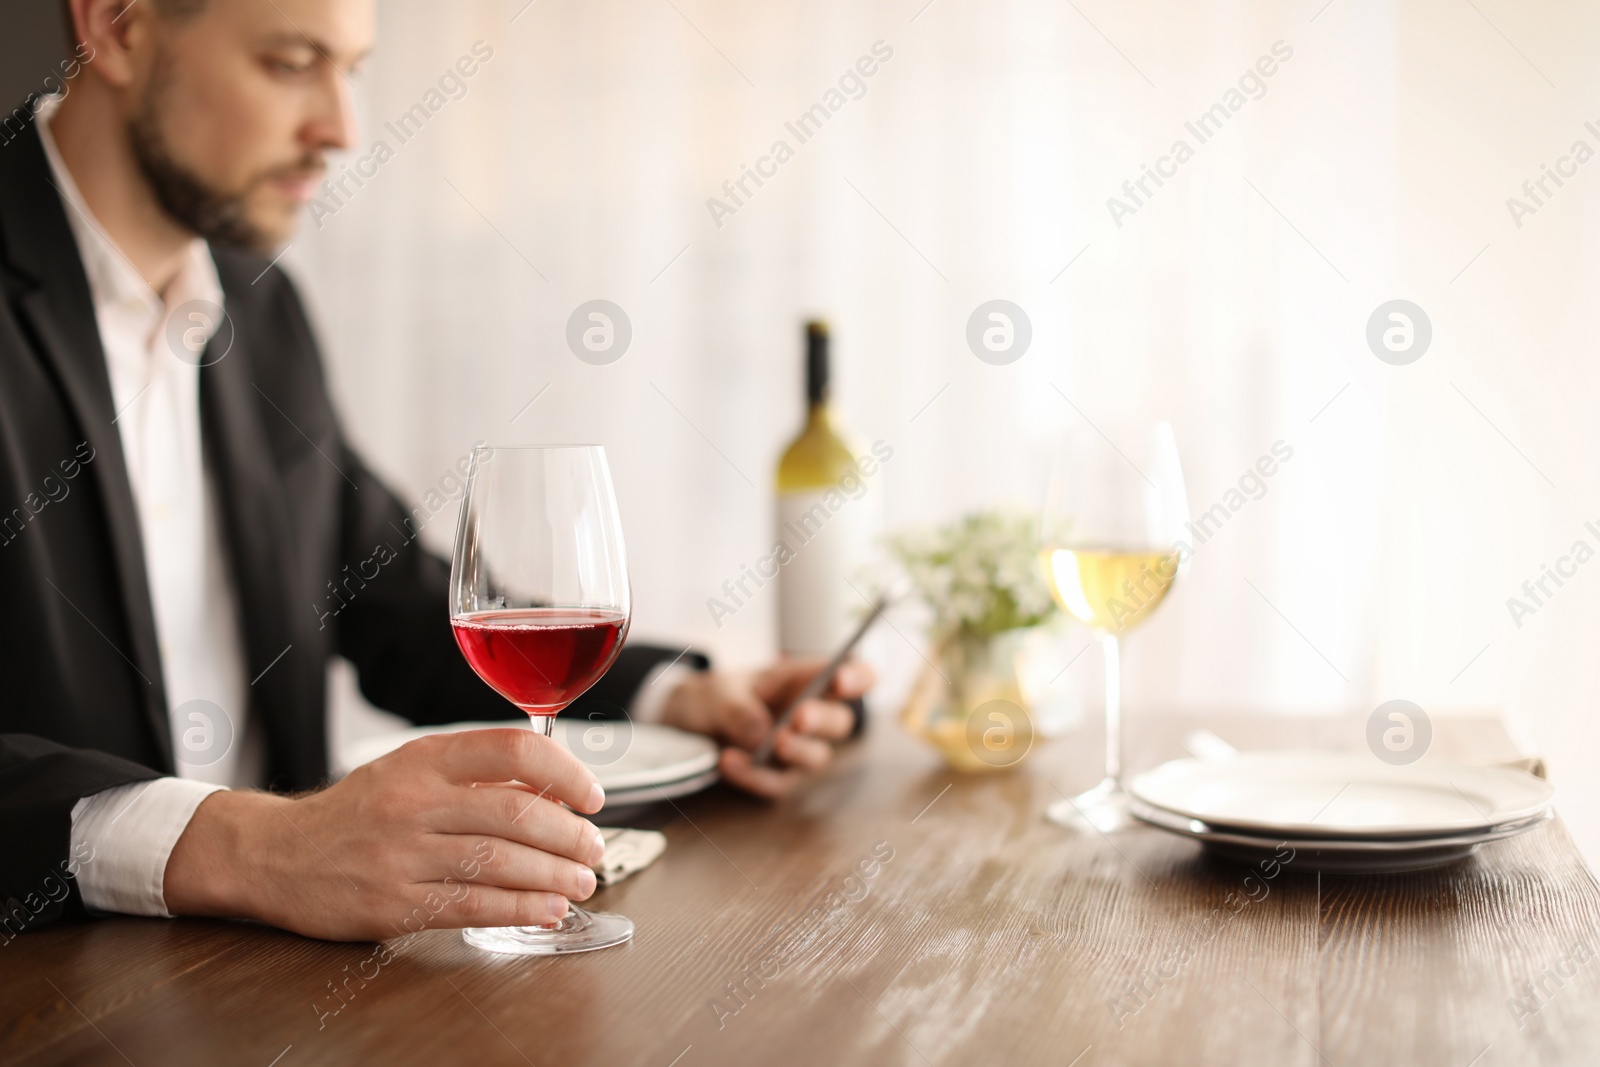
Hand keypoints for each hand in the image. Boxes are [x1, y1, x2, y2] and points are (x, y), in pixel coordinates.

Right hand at [163, 729, 608, 940]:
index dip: (565, 771)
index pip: (512, 749)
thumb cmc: (358, 812)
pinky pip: (471, 905)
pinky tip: (547, 910)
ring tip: (582, 882)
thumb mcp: (412, 772)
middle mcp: (414, 800)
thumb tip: (555, 789)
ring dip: (554, 876)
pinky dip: (520, 908)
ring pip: (500, 860)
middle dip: (570, 834)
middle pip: (516, 811)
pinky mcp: (392, 902)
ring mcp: (402, 853)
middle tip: (594, 848)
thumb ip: (476, 776)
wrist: (276, 854)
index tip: (592, 795)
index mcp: (426, 758)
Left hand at [660, 659, 873, 797]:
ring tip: (773, 742)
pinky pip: (774, 783)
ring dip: (797, 750)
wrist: (689, 722)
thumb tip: (760, 734)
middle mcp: (810, 717)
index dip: (857, 678)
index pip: (854, 677)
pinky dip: (752, 775)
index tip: (841, 679)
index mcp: (806, 680)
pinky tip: (728, 761)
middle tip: (801, 717)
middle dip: (823, 719)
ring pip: (815, 757)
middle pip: (840, 722)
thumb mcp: (717, 690)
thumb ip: (737, 706)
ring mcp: (796, 750)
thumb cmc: (717, 696)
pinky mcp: (776, 778)